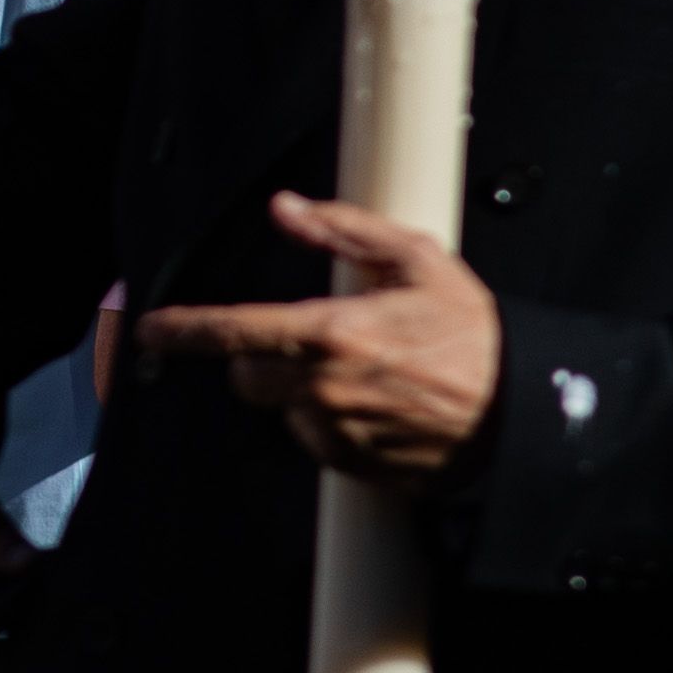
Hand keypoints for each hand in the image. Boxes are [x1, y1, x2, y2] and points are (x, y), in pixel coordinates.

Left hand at [139, 192, 499, 484]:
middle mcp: (322, 388)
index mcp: (331, 333)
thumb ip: (343, 230)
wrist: (521, 410)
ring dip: (301, 390)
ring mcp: (333, 431)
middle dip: (261, 358)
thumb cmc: (473, 333)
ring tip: (365, 374)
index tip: (151, 329)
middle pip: (246, 377)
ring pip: (281, 409)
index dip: (184, 330)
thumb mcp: (417, 261)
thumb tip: (287, 208)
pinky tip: (375, 405)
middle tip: (313, 341)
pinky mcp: (348, 464)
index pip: (232, 332)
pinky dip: (328, 421)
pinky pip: (313, 440)